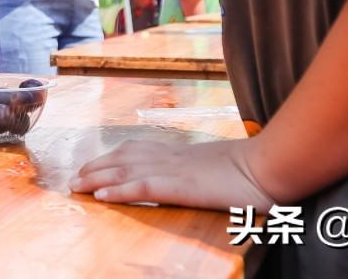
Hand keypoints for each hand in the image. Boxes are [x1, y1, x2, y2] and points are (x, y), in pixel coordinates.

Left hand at [70, 138, 274, 210]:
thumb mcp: (226, 169)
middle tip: (75, 177)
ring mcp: (175, 170)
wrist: (272, 166)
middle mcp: (172, 157)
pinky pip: (141, 187)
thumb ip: (209, 173)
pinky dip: (117, 191)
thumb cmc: (258, 170)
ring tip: (76, 186)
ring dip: (97, 178)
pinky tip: (100, 196)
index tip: (96, 163)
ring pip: (125, 170)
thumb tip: (205, 180)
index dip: (113, 156)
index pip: (139, 149)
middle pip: (124, 157)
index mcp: (183, 153)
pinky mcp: (180, 186)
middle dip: (97, 166)